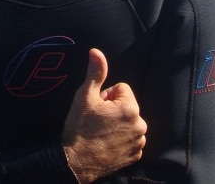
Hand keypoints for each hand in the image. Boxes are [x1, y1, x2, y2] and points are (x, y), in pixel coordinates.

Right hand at [62, 49, 146, 182]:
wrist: (74, 162)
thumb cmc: (79, 128)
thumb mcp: (84, 96)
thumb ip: (95, 72)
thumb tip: (96, 52)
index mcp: (130, 108)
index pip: (121, 89)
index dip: (106, 96)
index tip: (96, 107)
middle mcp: (140, 125)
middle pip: (126, 106)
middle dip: (113, 110)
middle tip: (96, 120)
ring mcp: (138, 142)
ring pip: (128, 122)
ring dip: (117, 124)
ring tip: (100, 132)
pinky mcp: (135, 156)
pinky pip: (130, 139)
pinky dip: (120, 139)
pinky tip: (106, 143)